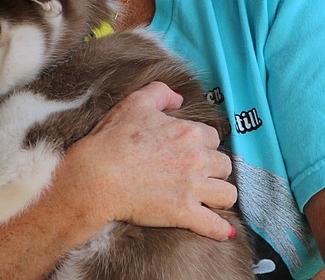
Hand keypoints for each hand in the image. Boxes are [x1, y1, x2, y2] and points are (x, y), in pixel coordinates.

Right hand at [64, 81, 237, 240]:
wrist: (97, 175)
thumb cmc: (112, 138)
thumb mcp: (135, 103)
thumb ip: (160, 93)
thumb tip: (178, 98)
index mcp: (188, 132)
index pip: (213, 137)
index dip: (203, 144)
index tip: (191, 151)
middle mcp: (197, 159)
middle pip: (224, 165)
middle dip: (214, 169)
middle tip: (199, 174)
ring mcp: (192, 188)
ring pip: (227, 194)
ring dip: (220, 196)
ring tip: (211, 198)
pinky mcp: (184, 213)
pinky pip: (215, 225)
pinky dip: (220, 230)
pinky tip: (223, 231)